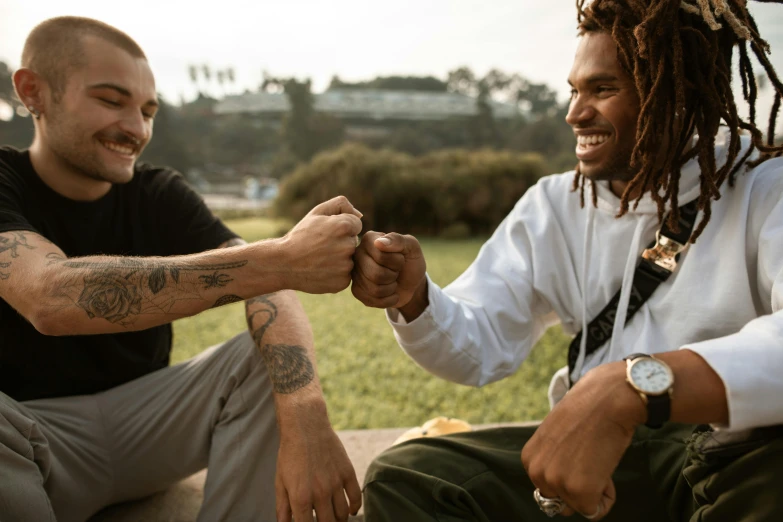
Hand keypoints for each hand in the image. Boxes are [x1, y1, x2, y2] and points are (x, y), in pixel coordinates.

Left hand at [275, 406, 361, 521]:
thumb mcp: (280, 482)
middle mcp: (320, 493)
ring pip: (343, 514)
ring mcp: (336, 483)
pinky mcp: (347, 472)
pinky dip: (355, 508)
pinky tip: (350, 512)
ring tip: (334, 519)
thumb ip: (282, 508)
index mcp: (301, 498)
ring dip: (339, 520)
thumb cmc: (290, 455)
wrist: (306, 427)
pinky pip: (356, 497)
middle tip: (322, 521)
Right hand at [282, 196, 362, 293]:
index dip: (341, 228)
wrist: (283, 263)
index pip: (356, 225)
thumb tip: (360, 216)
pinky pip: (346, 274)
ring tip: (320, 259)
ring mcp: (345, 266)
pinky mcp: (342, 282)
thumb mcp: (317, 212)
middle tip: (321, 247)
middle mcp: (347, 246)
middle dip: (341, 243)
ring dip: (339, 258)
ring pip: (350, 259)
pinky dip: (336, 273)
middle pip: (353, 242)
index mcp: (343, 226)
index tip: (326, 233)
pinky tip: (322, 270)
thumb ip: (341, 205)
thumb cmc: (301, 236)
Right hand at [351, 231, 426, 311]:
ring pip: (374, 289)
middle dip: (393, 276)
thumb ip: (398, 240)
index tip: (401, 257)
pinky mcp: (356, 290)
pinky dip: (388, 300)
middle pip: (375, 274)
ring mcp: (355, 273)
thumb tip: (379, 242)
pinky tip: (390, 292)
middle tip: (396, 271)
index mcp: (369, 239)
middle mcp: (357, 254)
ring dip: (391, 288)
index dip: (397, 261)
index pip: (381, 256)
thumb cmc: (410, 261)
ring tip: (393, 281)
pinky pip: (371, 300)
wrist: (411, 282)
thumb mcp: (412, 247)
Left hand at [520, 363, 644, 519]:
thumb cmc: (588, 411)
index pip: (550, 488)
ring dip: (595, 491)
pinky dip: (607, 497)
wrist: (608, 399)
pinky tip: (606, 470)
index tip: (580, 451)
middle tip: (592, 457)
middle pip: (562, 501)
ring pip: (579, 506)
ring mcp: (556, 483)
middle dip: (580, 487)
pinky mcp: (579, 491)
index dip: (571, 474)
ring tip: (599, 460)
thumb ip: (553, 460)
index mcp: (529, 459)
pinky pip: (594, 511)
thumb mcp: (557, 436)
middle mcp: (536, 473)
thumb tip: (562, 482)